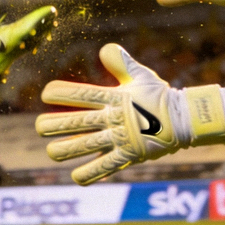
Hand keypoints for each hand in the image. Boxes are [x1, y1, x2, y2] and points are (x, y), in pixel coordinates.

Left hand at [36, 44, 224, 184]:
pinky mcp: (129, 156)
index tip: (45, 94)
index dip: (62, 93)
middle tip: (39, 127)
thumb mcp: (140, 76)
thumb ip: (121, 63)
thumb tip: (104, 48)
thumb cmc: (158, 96)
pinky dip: (90, 173)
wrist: (185, 119)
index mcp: (115, 97)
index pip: (83, 94)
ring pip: (87, 146)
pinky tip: (75, 175)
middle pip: (79, 122)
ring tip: (51, 151)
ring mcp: (122, 138)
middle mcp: (115, 118)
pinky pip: (106, 167)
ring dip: (65, 150)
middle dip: (55, 125)